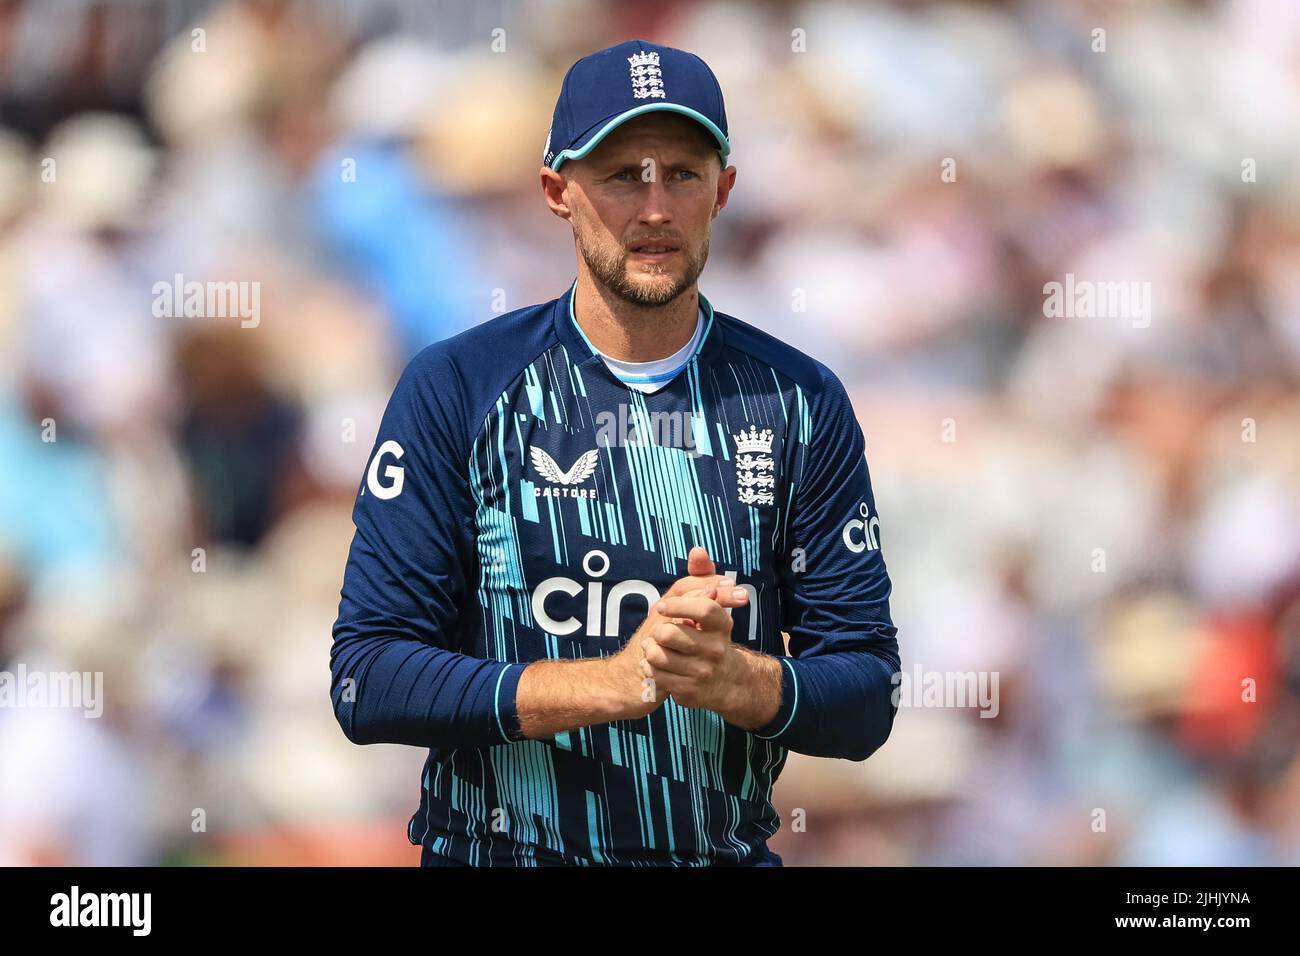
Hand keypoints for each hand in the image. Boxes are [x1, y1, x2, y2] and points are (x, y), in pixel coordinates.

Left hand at [608, 546, 747, 717]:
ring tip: (654, 648)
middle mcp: (716, 649)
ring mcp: (703, 672)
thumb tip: (697, 550)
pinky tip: (654, 664)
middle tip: (659, 632)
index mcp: (723, 625)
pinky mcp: (689, 691)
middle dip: (658, 630)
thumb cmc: (710, 635)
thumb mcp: (711, 606)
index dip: (677, 605)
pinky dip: (649, 668)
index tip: (661, 606)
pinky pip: (656, 674)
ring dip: (650, 649)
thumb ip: (703, 575)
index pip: (703, 608)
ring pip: (659, 655)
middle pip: (671, 632)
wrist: (723, 681)